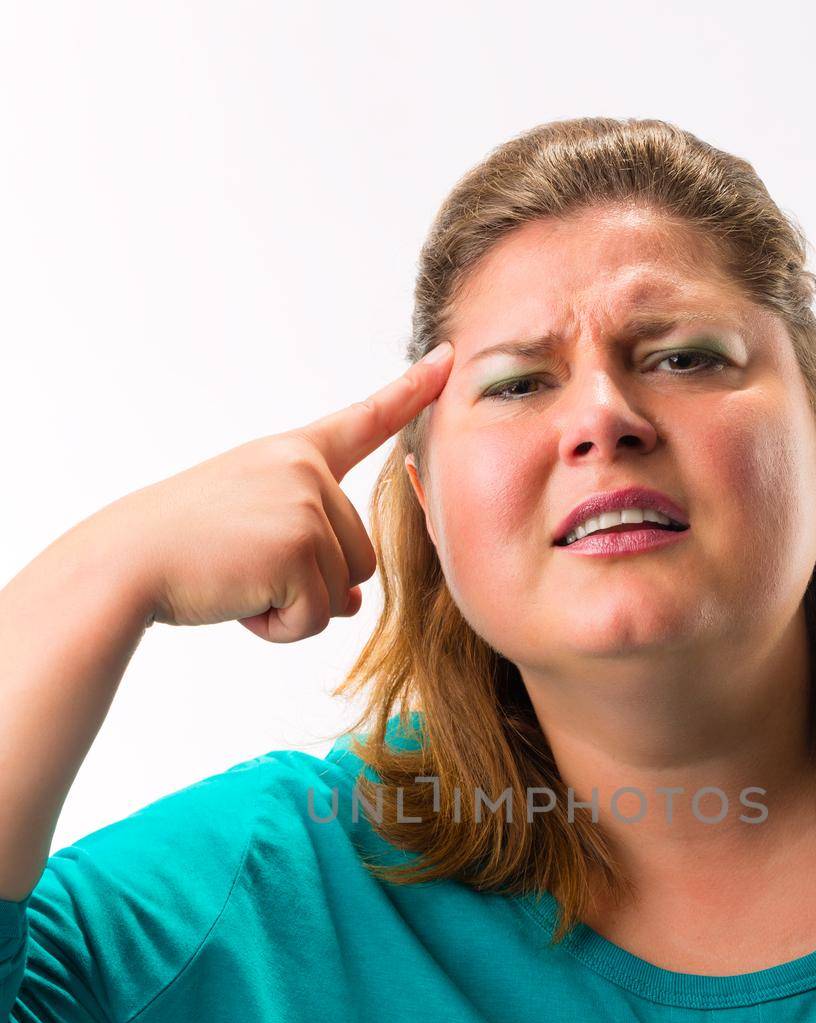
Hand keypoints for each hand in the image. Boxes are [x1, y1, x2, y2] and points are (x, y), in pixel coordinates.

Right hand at [80, 342, 452, 640]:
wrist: (125, 563)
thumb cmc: (181, 551)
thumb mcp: (253, 532)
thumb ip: (311, 550)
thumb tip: (354, 600)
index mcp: (292, 455)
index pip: (363, 421)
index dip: (410, 392)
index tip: (449, 359)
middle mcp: (306, 470)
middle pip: (360, 557)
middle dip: (309, 585)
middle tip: (243, 569)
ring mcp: (306, 503)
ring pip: (344, 592)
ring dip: (293, 609)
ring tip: (238, 581)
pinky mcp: (301, 546)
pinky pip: (318, 618)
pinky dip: (280, 628)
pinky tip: (239, 599)